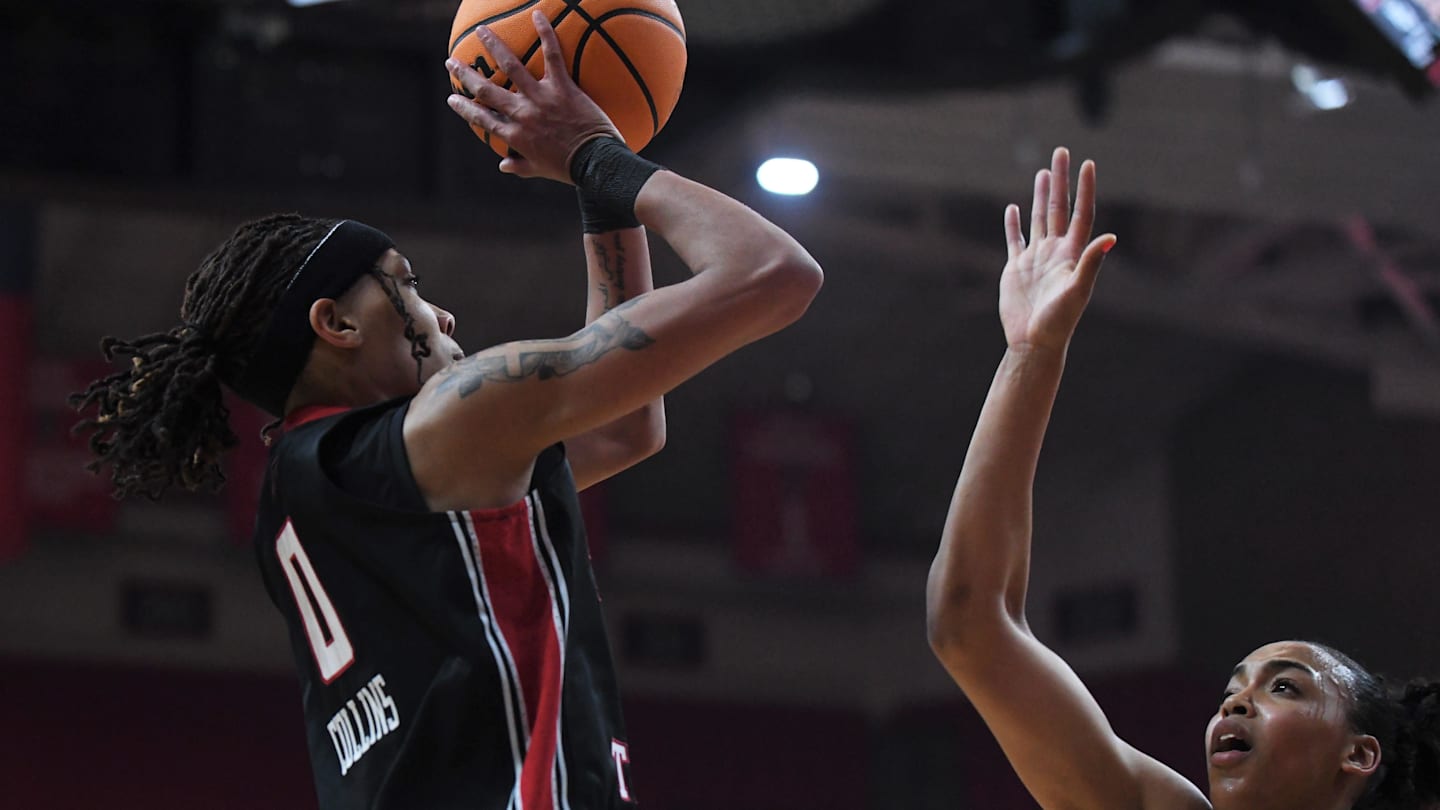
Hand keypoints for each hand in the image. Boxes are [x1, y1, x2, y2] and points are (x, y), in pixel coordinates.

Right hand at [446, 10, 620, 181]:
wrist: (595, 163)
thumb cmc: (568, 168)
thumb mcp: (539, 169)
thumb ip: (519, 166)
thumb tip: (503, 166)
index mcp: (514, 135)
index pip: (482, 119)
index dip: (464, 107)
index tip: (452, 97)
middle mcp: (522, 114)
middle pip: (487, 90)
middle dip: (466, 74)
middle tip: (451, 61)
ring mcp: (541, 98)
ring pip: (511, 66)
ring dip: (494, 45)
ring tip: (481, 30)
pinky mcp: (562, 87)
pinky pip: (553, 55)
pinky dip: (546, 33)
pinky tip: (537, 14)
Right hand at [998, 147, 1115, 352]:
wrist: (1033, 342)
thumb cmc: (1059, 321)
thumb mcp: (1078, 290)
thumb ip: (1091, 262)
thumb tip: (1111, 237)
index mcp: (1072, 254)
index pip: (1080, 213)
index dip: (1085, 189)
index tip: (1087, 164)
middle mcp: (1055, 252)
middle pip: (1058, 208)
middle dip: (1060, 180)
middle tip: (1061, 152)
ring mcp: (1035, 259)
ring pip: (1038, 219)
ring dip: (1040, 195)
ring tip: (1043, 173)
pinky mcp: (1016, 269)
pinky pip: (1015, 240)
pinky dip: (1013, 224)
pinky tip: (1013, 209)